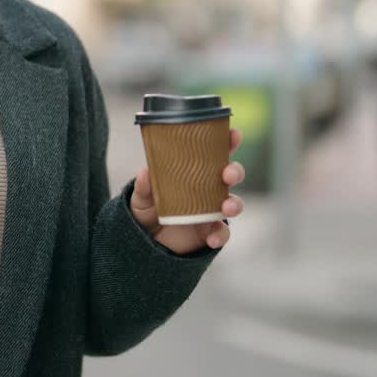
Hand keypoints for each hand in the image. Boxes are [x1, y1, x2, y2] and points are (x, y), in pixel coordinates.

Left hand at [130, 128, 245, 254]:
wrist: (145, 242)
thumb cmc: (147, 211)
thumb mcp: (141, 197)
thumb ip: (144, 186)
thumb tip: (144, 170)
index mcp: (194, 173)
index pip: (214, 153)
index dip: (228, 142)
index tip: (233, 134)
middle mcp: (207, 189)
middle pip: (230, 175)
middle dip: (235, 171)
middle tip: (228, 174)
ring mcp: (211, 210)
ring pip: (233, 202)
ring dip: (234, 203)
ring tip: (226, 207)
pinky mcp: (210, 231)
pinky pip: (223, 233)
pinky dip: (220, 235)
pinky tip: (211, 238)